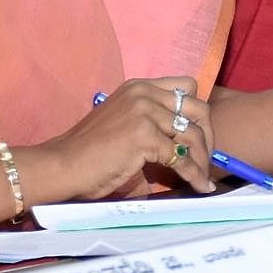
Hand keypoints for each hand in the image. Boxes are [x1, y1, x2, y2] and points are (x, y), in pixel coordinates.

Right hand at [25, 77, 214, 200]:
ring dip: (203, 159)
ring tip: (204, 177)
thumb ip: (152, 124)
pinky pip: (181, 158)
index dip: (198, 112)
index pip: (187, 86)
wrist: (63, 165)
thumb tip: (186, 147)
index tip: (200, 135)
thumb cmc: (89, 153)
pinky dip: (194, 175)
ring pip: (194, 134)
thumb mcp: (123, 124)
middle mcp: (143, 93)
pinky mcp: (144, 136)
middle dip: (209, 135)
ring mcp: (144, 112)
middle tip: (208, 158)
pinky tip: (198, 186)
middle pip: (198, 108)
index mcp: (138, 87)